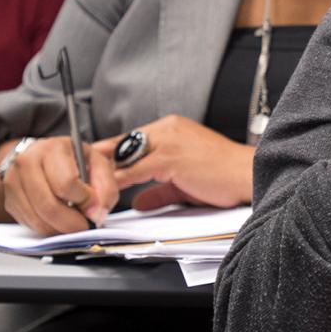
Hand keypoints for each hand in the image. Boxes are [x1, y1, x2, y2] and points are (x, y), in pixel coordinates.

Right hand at [0, 136, 117, 235]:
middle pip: (49, 206)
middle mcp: (27, 162)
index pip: (66, 183)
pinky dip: (48, 229)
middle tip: (85, 225)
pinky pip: (30, 224)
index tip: (93, 203)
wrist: (44, 157)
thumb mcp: (98, 164)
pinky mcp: (9, 200)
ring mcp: (14, 182)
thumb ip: (106, 187)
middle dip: (72, 222)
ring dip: (61, 228)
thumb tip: (96, 214)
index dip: (84, 200)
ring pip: (38, 219)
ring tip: (73, 222)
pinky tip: (58, 220)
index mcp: (52, 149)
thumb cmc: (73, 161)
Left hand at [93, 115, 252, 211]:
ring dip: (105, 174)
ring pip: (125, 156)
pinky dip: (118, 182)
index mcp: (172, 128)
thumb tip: (139, 203)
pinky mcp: (171, 158)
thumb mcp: (185, 182)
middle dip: (102, 163)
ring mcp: (169, 141)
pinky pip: (135, 171)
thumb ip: (159, 191)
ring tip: (89, 189)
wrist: (248, 174)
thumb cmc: (224, 177)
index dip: (111, 155)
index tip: (93, 168)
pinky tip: (108, 193)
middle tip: (82, 179)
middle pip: (123, 144)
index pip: (132, 140)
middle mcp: (168, 129)